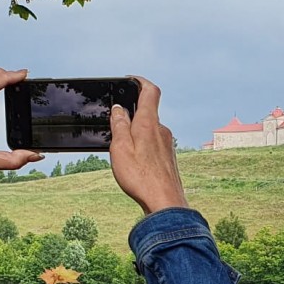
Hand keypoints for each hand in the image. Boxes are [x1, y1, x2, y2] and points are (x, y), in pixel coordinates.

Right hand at [109, 77, 188, 214]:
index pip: (150, 91)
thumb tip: (118, 109)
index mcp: (149, 123)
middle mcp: (162, 130)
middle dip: (131, 114)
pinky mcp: (168, 158)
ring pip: (149, 130)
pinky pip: (153, 144)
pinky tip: (135, 162)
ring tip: (122, 149)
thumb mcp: (120, 148)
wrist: (165, 204)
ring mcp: (167, 144)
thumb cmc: (141, 178)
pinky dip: (142, 146)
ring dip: (136, 133)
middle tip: (115, 124)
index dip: (140, 81)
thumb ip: (119, 125)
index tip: (129, 80)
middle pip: (147, 112)